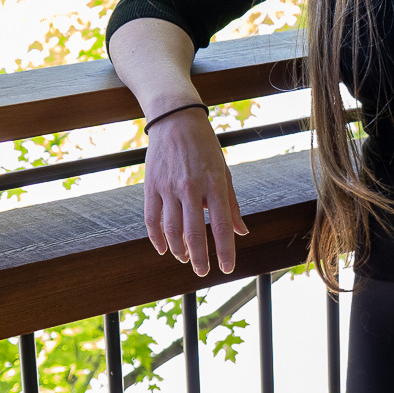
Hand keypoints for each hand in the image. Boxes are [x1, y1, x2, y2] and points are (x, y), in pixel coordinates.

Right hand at [144, 110, 247, 278]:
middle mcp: (191, 188)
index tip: (227, 268)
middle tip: (203, 272)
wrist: (175, 120)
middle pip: (194, 233)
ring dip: (179, 250)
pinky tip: (163, 249)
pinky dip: (157, 238)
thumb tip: (242, 231)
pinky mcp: (151, 186)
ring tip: (186, 259)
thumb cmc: (205, 147)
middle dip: (200, 258)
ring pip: (172, 230)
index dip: (224, 250)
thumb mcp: (224, 172)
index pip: (221, 225)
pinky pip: (152, 219)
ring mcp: (169, 188)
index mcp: (214, 185)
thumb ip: (232, 204)